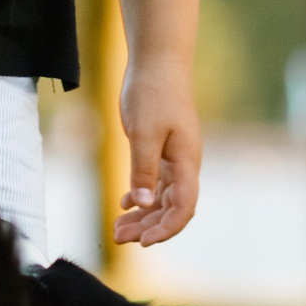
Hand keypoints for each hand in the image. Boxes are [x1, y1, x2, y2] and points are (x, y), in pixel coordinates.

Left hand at [112, 59, 200, 246]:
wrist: (157, 62)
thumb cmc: (152, 93)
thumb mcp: (143, 133)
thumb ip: (143, 169)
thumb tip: (143, 205)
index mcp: (186, 162)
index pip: (183, 208)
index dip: (166, 229)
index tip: (143, 243)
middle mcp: (185, 164)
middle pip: (172, 208)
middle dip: (148, 228)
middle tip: (119, 238)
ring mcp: (175, 158)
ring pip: (162, 198)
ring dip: (143, 216)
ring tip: (118, 229)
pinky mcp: (162, 150)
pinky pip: (156, 183)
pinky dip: (141, 197)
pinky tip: (125, 205)